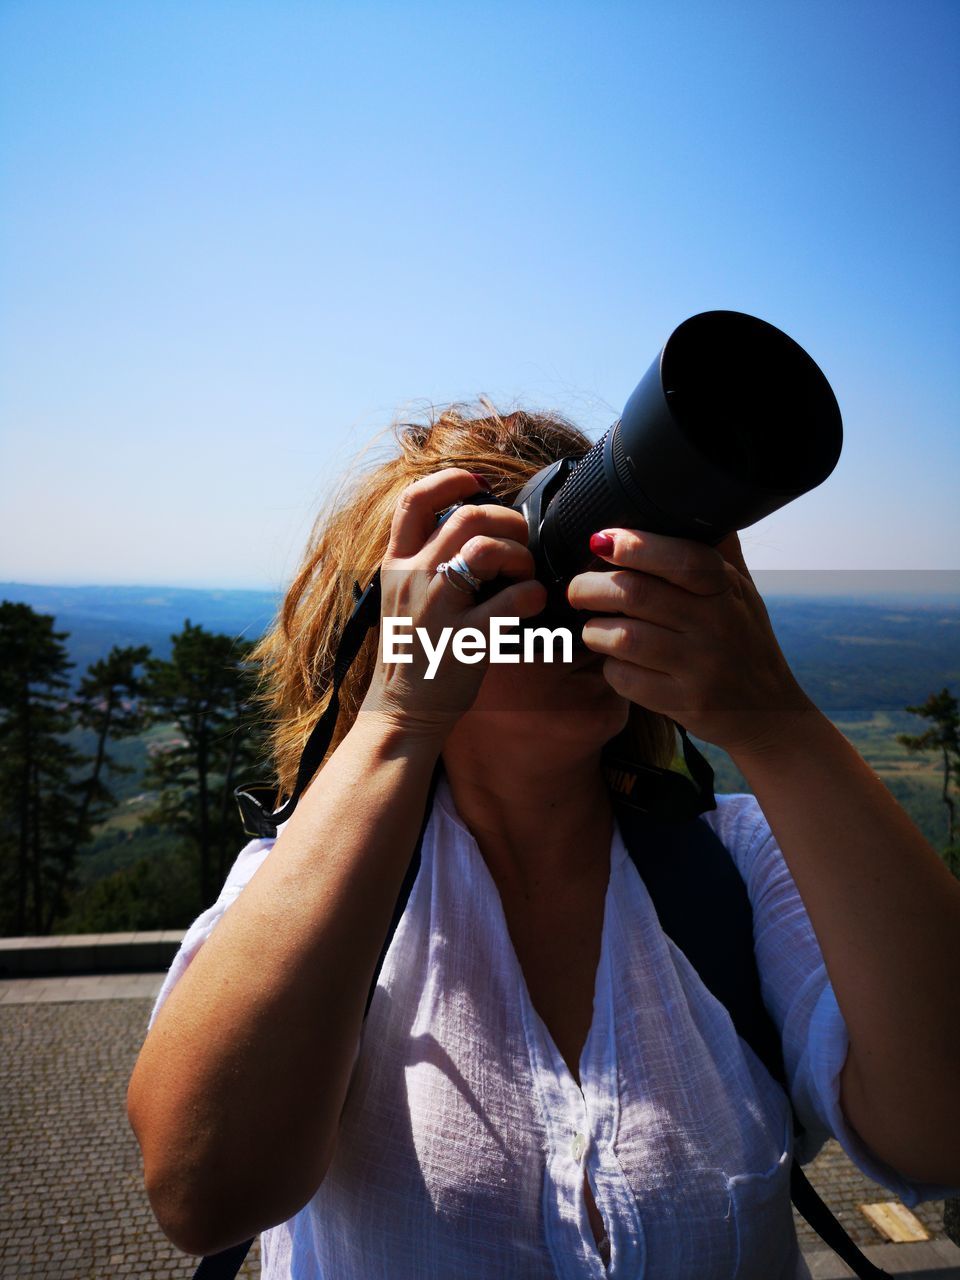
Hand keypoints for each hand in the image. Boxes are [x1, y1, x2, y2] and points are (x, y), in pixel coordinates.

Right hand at [359, 469, 547, 739]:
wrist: (401, 710)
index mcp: (396, 564)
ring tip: (526, 573)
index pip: (414, 500)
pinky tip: (534, 603)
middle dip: (506, 520)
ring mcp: (438, 609)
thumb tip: (473, 530)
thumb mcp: (401, 597)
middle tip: (519, 540)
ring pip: (486, 549)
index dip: (450, 480)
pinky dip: (533, 594)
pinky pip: (511, 600)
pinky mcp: (465, 640)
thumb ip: (426, 562)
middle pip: (466, 517)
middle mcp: (413, 579)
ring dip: (519, 555)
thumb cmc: (412, 651)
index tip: (477, 484)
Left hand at [566, 527, 815, 756]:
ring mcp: (700, 667)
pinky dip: (609, 667)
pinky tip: (616, 661)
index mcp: (728, 589)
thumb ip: (716, 549)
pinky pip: (624, 678)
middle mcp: (717, 625)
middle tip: (578, 589)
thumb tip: (688, 493)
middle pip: (637, 594)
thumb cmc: (744, 641)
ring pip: (622, 637)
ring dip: (594, 629)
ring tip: (593, 626)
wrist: (767, 712)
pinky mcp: (683, 703)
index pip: (683, 558)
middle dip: (591, 586)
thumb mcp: (743, 591)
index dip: (637, 545)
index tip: (601, 540)